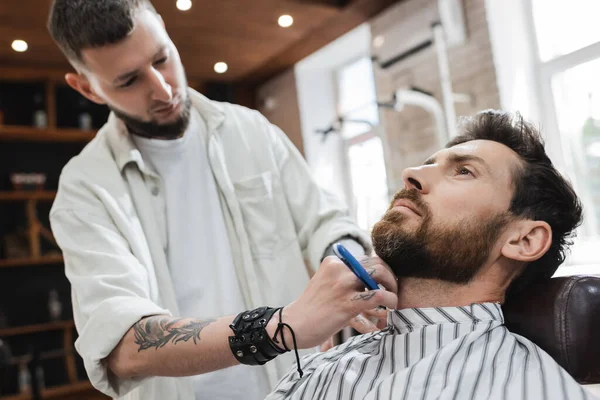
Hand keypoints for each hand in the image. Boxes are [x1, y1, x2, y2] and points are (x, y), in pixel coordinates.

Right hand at [268, 256, 397, 349]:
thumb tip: (375, 284)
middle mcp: (339, 268)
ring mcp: (343, 284)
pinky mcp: (347, 302)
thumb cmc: (312, 309)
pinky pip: (378, 296)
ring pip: (380, 275)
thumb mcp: (327, 284)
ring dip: (392, 289)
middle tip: (392, 291)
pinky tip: (389, 310)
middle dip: (390, 277)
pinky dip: (389, 301)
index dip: (380, 270)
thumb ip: (347, 280)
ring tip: (392, 302)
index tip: (385, 283)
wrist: (293, 325)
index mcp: (333, 262)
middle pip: (377, 263)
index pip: (366, 259)